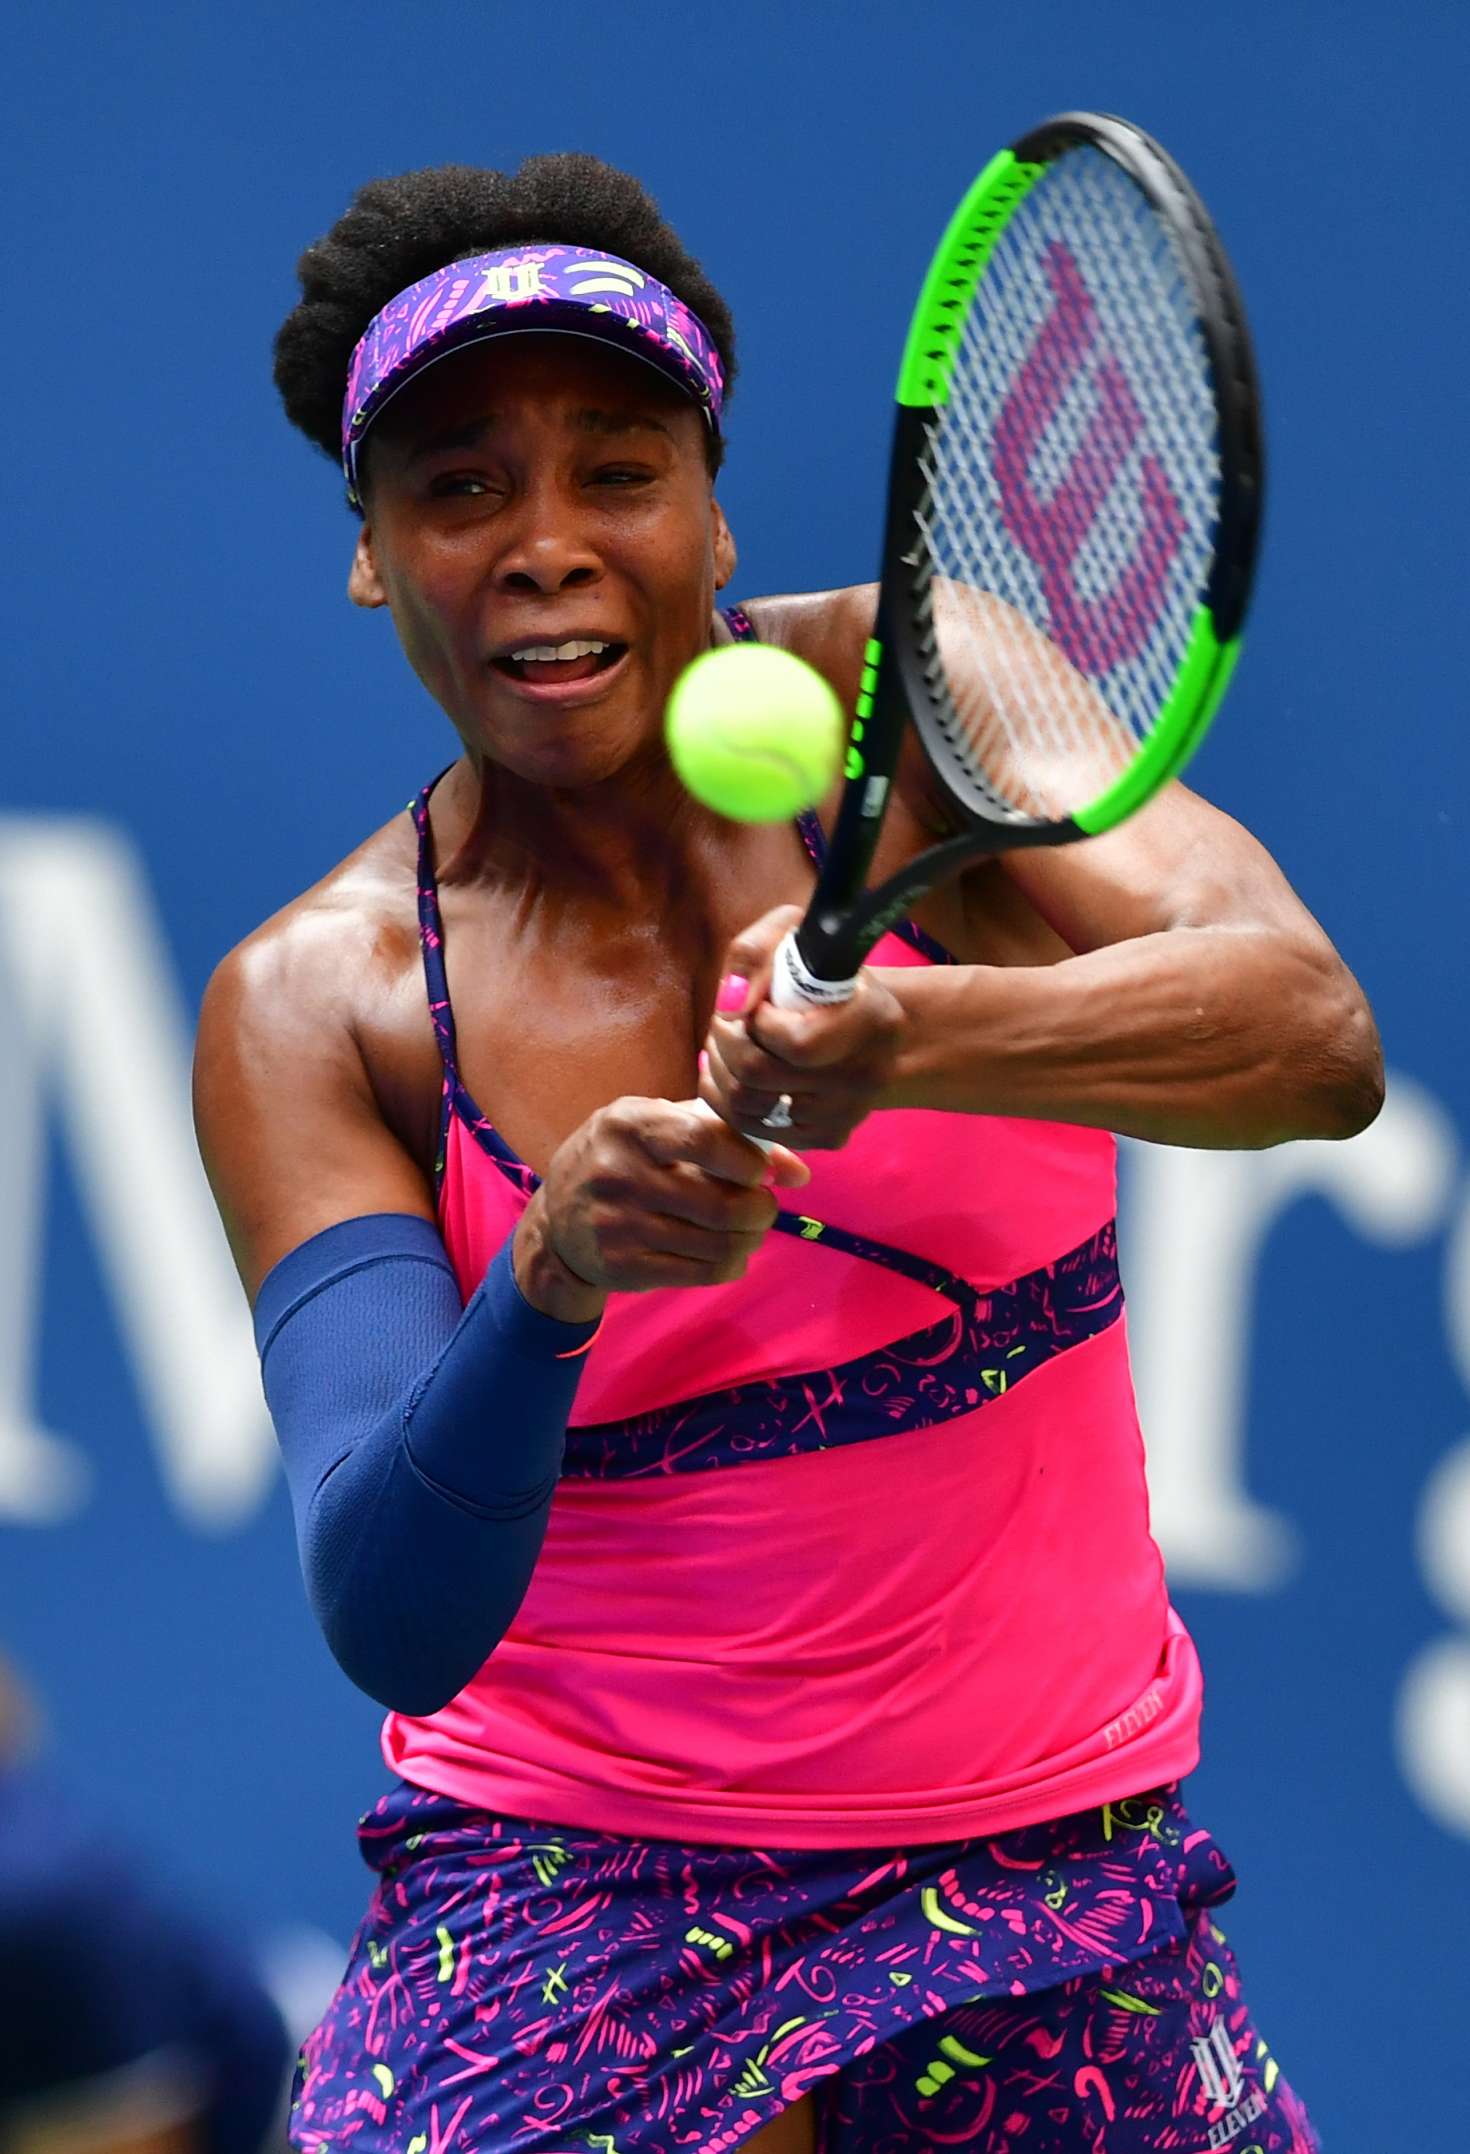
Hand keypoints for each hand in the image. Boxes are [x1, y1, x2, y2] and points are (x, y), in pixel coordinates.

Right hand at [513, 1095, 810, 1317]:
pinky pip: (702, 1273)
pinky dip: (731, 1265)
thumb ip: (729, 1136)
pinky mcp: (623, 1267)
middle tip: (764, 1206)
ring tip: (750, 1229)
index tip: (761, 1169)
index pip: (705, 1138)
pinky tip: (729, 1254)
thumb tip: (799, 1173)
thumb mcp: (663, 1127)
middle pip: (720, 1203)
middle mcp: (618, 1173)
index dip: (749, 1158)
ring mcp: (618, 1225)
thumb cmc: (626, 1158)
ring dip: (750, 1239)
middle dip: (761, 1209)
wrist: (558, 1219)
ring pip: (717, 1244)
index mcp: (629, 1124)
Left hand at [699, 906, 906, 1149]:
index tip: (758, 1002)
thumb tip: (728, 1004)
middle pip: (759, 1075)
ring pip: (748, 1106)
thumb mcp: (794, 936)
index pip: (796, 1043)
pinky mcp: (828, 1137)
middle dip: (726, 1043)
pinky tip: (730, 1074)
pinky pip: (754, 1129)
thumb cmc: (824, 972)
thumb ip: (756, 952)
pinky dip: (727, 1101)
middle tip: (726, 1023)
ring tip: (725, 1045)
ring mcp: (849, 1112)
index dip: (757, 1021)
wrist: (867, 1024)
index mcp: (875, 1021)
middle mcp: (870, 1075)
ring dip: (719, 1071)